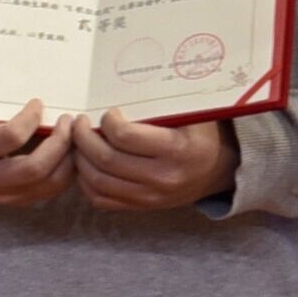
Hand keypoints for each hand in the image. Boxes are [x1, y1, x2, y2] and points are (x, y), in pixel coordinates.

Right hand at [0, 102, 77, 209]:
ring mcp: (1, 196)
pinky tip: (69, 153)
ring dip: (70, 159)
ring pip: (49, 185)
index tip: (38, 103)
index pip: (11, 136)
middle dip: (61, 143)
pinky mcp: (14, 203)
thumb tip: (34, 99)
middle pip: (36, 168)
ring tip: (74, 137)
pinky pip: (51, 192)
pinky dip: (67, 172)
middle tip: (68, 122)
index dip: (31, 118)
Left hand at [72, 110, 235, 211]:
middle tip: (79, 124)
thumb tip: (119, 89)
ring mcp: (151, 196)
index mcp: (177, 150)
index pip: (125, 137)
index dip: (108, 121)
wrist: (218, 170)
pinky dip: (87, 182)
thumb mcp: (191, 113)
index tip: (109, 113)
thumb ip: (161, 104)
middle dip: (83, 138)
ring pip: (98, 181)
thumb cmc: (201, 134)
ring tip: (79, 142)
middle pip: (106, 160)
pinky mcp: (142, 206)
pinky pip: (102, 199)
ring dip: (81, 159)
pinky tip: (87, 164)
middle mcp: (163, 178)